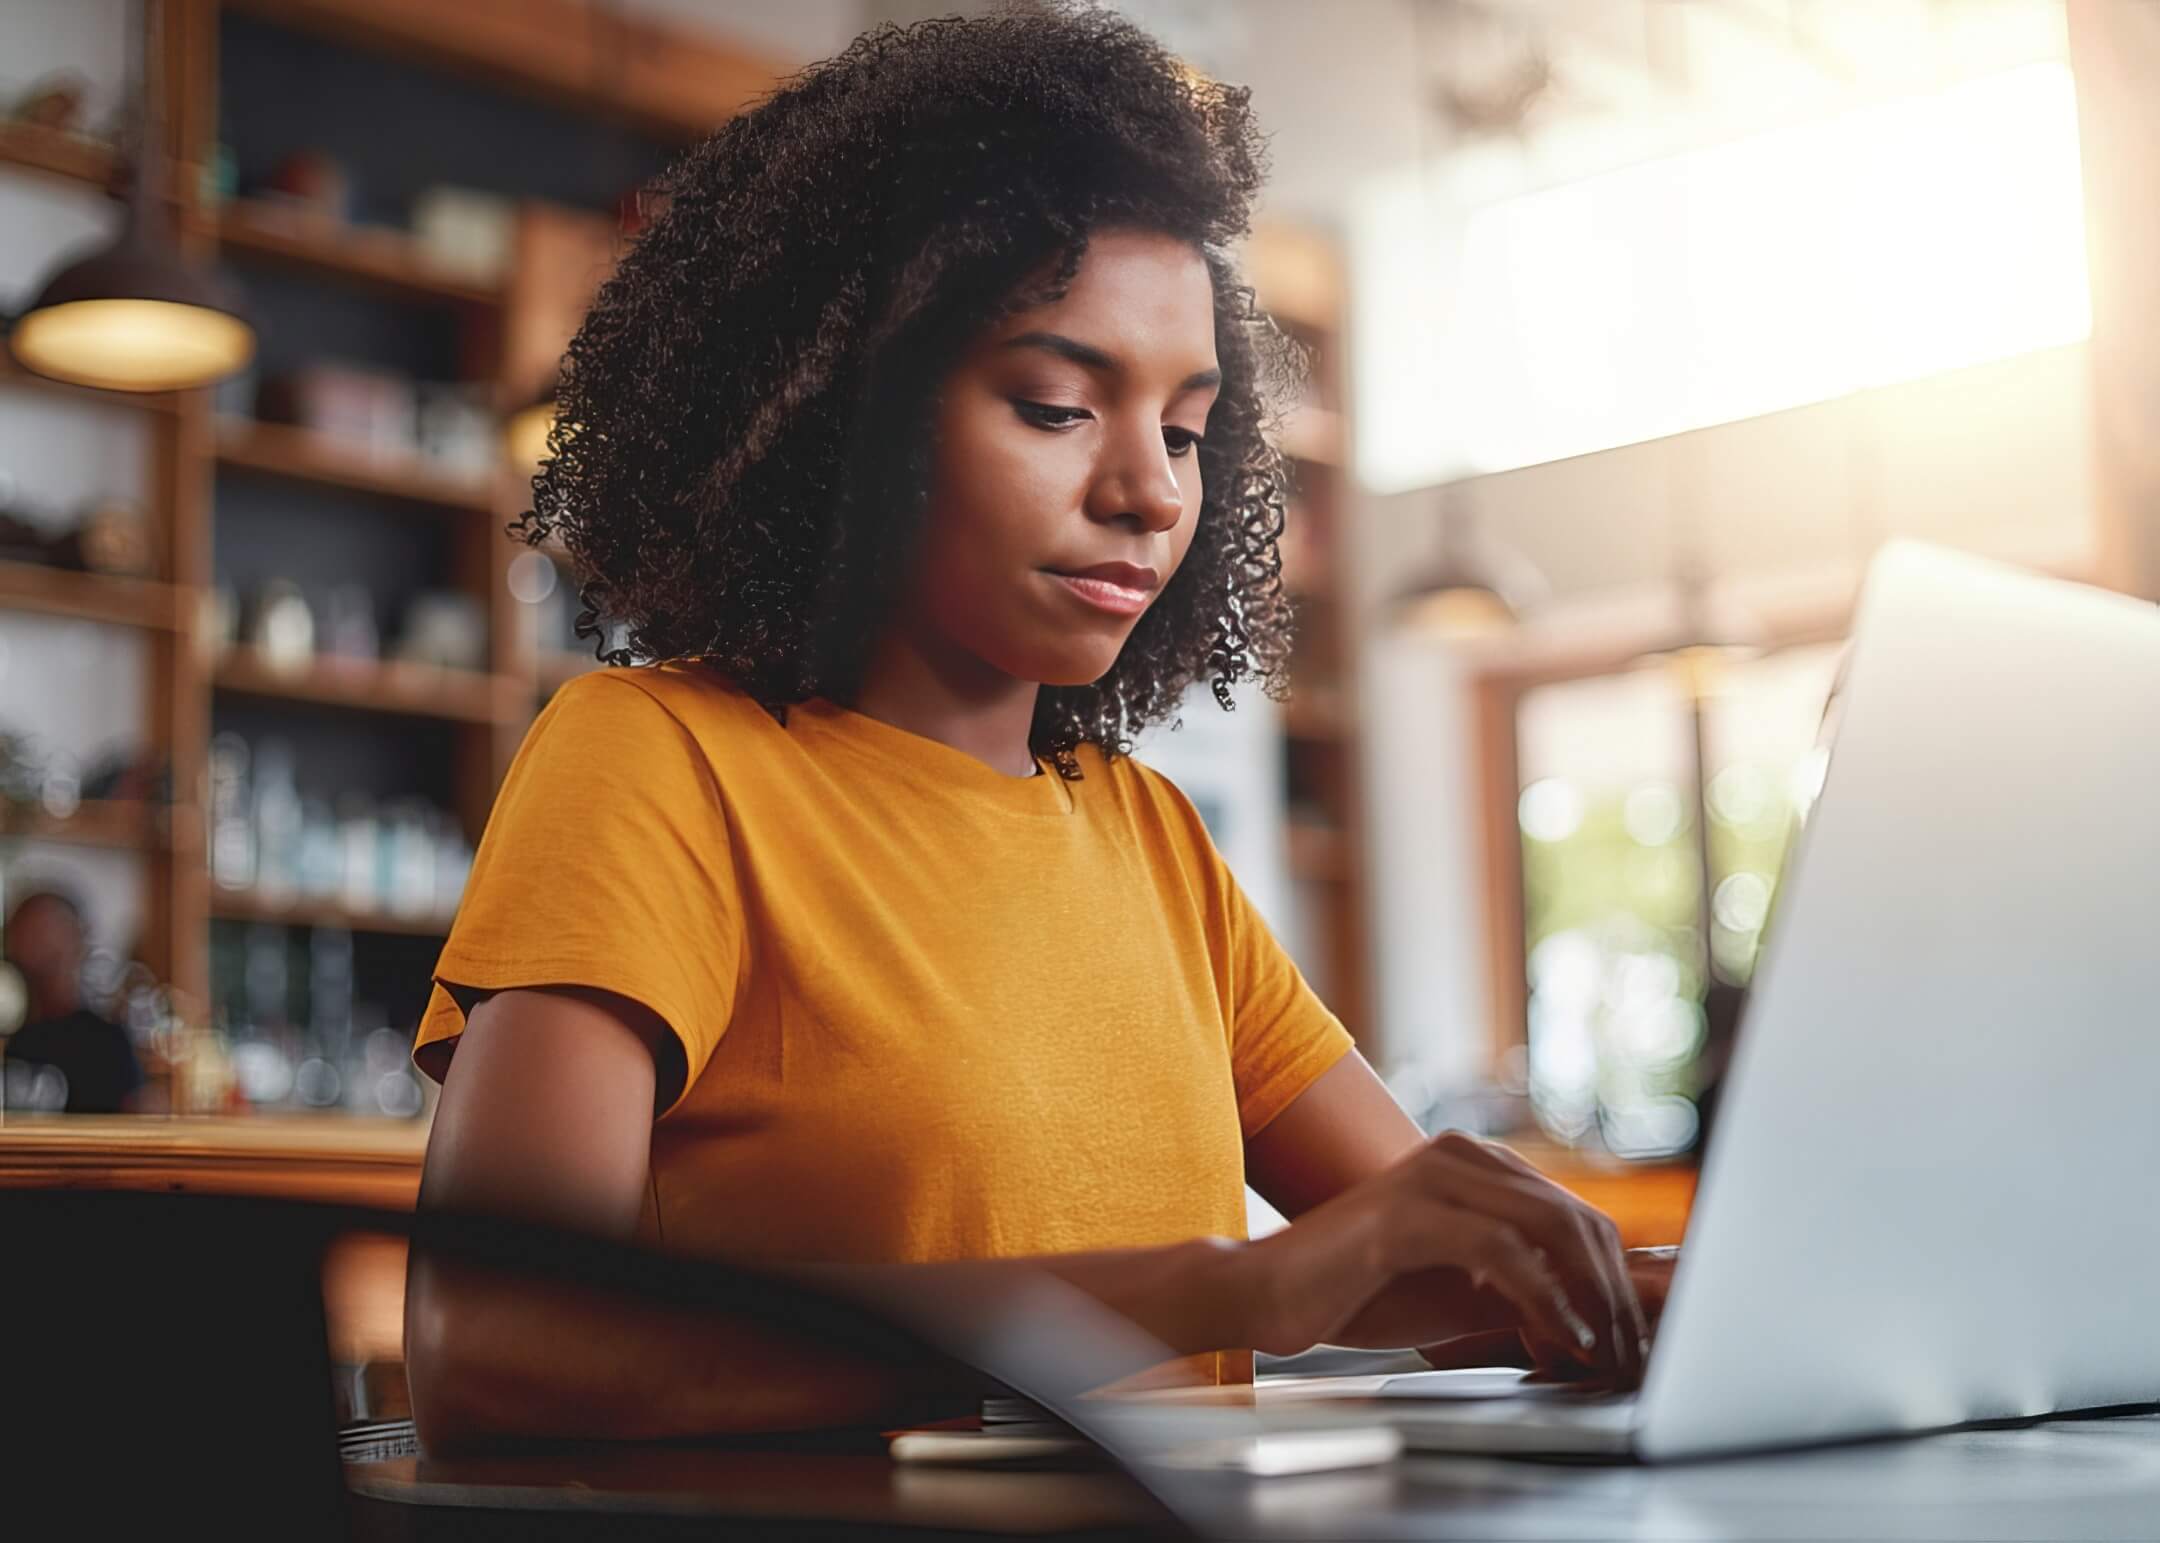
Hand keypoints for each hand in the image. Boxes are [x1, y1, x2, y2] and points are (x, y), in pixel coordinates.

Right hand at [1239, 1131, 1651, 1389]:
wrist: (1265, 1292)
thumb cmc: (1359, 1291)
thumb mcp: (1460, 1290)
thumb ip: (1525, 1292)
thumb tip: (1602, 1323)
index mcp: (1476, 1163)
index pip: (1577, 1215)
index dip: (1617, 1282)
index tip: (1631, 1344)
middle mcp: (1460, 1155)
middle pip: (1575, 1219)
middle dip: (1615, 1296)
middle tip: (1629, 1359)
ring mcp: (1431, 1177)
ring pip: (1549, 1229)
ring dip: (1590, 1301)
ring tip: (1602, 1356)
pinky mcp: (1405, 1213)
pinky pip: (1500, 1251)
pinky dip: (1544, 1299)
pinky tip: (1560, 1338)